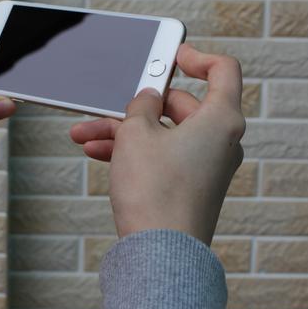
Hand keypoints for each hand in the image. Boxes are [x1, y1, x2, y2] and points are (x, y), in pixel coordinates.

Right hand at [70, 44, 244, 244]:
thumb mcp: (137, 133)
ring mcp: (206, 166)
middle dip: (137, 105)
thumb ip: (141, 105)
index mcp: (221, 120)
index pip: (223, 71)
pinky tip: (98, 152)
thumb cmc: (156, 192)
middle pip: (181, 105)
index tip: (173, 54)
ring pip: (164, 134)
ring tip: (85, 134)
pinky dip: (134, 152)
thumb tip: (148, 98)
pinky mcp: (191, 187)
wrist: (160, 254)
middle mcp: (220, 142)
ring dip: (124, 131)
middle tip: (108, 104)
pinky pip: (162, 157)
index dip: (196, 57)